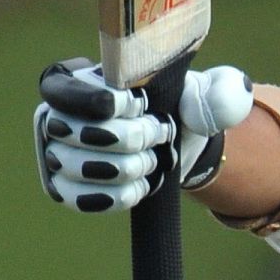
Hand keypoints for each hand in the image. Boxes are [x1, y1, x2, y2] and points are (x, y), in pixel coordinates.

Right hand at [35, 57, 252, 211]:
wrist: (174, 142)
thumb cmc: (179, 104)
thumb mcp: (202, 89)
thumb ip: (220, 89)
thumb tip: (225, 98)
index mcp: (75, 81)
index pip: (60, 90)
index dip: (100, 101)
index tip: (141, 104)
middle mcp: (53, 117)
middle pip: (77, 132)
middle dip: (130, 136)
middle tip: (161, 132)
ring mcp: (54, 155)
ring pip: (80, 167)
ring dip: (129, 166)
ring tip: (154, 159)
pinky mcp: (64, 188)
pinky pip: (79, 199)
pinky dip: (118, 194)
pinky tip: (143, 185)